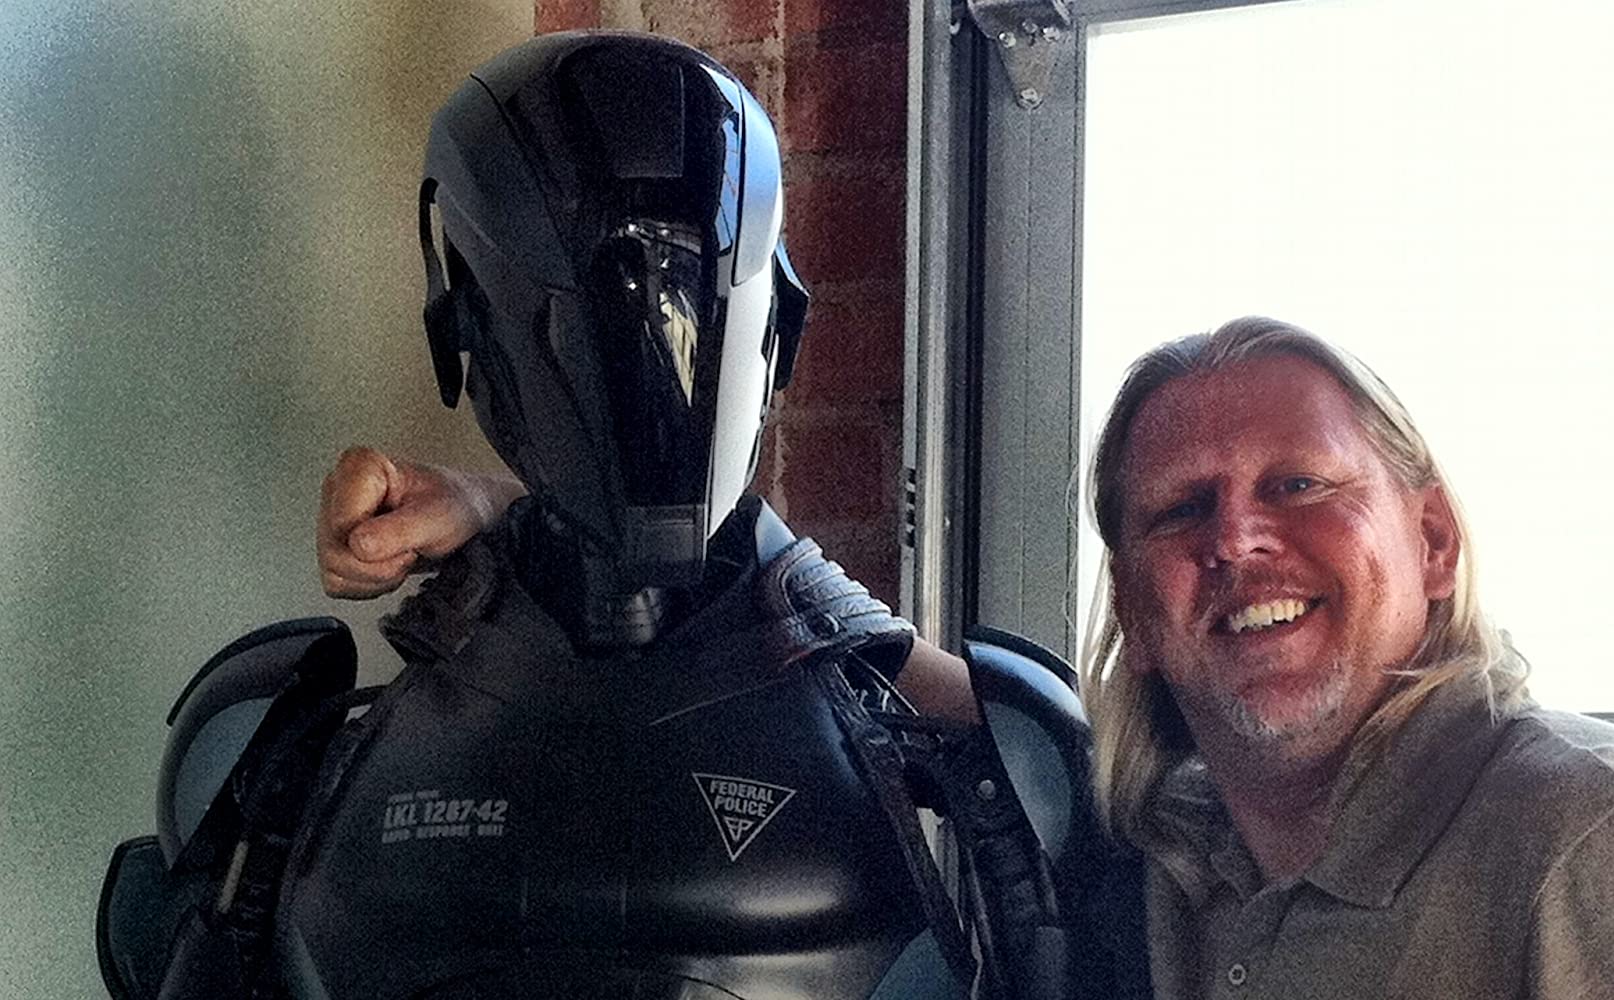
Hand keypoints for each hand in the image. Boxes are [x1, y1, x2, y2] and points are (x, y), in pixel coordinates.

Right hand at [317, 447, 522, 598]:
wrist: (464, 517)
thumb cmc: (454, 505)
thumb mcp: (439, 516)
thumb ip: (400, 530)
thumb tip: (358, 545)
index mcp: (359, 466)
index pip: (343, 524)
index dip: (379, 541)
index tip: (410, 529)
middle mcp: (337, 488)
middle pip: (335, 552)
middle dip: (380, 564)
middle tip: (410, 546)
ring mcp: (330, 519)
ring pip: (333, 572)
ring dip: (376, 576)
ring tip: (401, 552)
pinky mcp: (332, 546)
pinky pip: (336, 583)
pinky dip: (369, 585)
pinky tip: (388, 563)